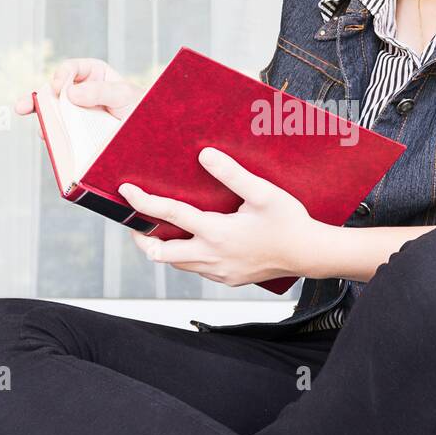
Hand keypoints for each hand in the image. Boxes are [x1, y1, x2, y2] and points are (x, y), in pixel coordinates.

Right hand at [15, 57, 146, 126]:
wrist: (153, 132)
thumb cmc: (141, 106)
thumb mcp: (123, 94)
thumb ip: (99, 91)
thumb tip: (70, 93)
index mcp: (92, 74)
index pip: (71, 69)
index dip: (62, 75)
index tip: (59, 86)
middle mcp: (80, 92)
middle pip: (54, 92)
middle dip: (36, 98)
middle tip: (23, 106)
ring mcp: (78, 113)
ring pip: (54, 114)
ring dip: (42, 120)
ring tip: (36, 128)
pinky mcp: (79, 132)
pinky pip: (63, 133)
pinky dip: (54, 137)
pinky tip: (50, 139)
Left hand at [119, 146, 321, 285]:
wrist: (310, 254)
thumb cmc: (289, 222)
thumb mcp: (263, 193)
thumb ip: (232, 174)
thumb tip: (205, 155)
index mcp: (217, 233)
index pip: (170, 214)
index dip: (143, 202)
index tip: (125, 191)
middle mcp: (212, 256)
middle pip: (160, 253)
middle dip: (143, 237)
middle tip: (135, 222)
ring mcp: (219, 271)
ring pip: (177, 265)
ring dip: (164, 248)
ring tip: (160, 230)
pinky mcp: (228, 279)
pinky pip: (197, 270)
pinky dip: (186, 257)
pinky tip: (195, 241)